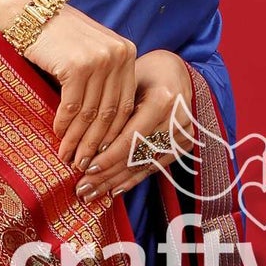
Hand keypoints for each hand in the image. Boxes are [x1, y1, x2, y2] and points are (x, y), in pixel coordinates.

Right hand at [0, 0, 137, 170]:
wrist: (28, 14)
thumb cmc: (56, 38)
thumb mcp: (90, 54)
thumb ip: (102, 81)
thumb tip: (102, 128)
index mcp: (127, 53)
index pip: (124, 104)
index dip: (113, 134)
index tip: (101, 155)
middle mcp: (119, 54)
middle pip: (110, 112)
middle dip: (95, 143)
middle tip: (83, 164)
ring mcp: (99, 59)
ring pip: (91, 112)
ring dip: (77, 139)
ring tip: (67, 156)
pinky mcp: (77, 65)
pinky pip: (72, 106)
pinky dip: (64, 124)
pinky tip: (56, 135)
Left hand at [75, 52, 195, 200]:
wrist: (173, 72)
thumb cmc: (141, 75)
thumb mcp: (125, 85)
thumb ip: (111, 113)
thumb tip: (82, 145)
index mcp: (162, 101)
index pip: (131, 138)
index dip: (107, 158)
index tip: (85, 170)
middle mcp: (177, 120)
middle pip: (136, 156)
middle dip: (106, 176)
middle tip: (82, 189)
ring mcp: (183, 134)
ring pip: (143, 165)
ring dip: (115, 182)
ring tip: (92, 194)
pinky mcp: (183, 144)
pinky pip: (154, 167)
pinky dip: (132, 179)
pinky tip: (113, 190)